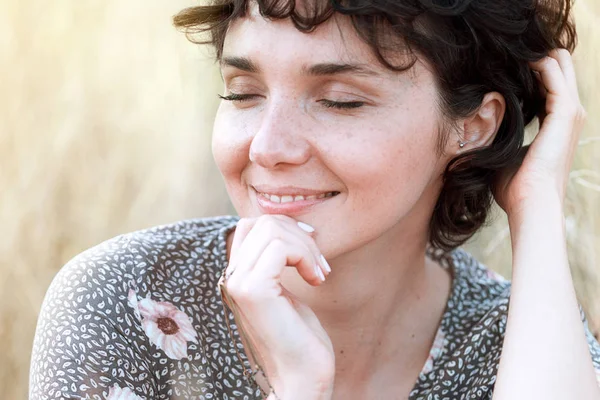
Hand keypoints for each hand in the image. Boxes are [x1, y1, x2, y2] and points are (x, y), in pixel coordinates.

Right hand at [220, 215, 334, 398]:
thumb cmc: (300, 336)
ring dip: (306, 246)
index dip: (285, 227)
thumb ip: (277, 261)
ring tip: (319, 272)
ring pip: (272, 229)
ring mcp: (238, 282)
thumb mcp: (285, 289)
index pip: (250, 224)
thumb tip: (290, 226)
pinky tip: (316, 278)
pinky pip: (280, 247)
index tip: (310, 249)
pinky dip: (305, 256)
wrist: (301, 377)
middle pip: (263, 222)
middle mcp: (231, 276)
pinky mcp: (253, 291)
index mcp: (237, 274)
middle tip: (319, 263)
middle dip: (300, 234)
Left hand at [492, 49, 586, 215]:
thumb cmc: (514, 188)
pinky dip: (536, 62)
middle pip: (559, 68)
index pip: (548, 86)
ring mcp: (570, 113)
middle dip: (532, 57)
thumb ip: (498, 138)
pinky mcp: (565, 113)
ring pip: (559, 65)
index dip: (527, 72)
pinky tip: (514, 60)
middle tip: (503, 54)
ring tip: (506, 52)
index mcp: (556, 125)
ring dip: (533, 55)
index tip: (499, 65)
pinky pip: (554, 74)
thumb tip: (470, 135)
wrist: (530, 203)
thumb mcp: (504, 155)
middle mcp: (568, 115)